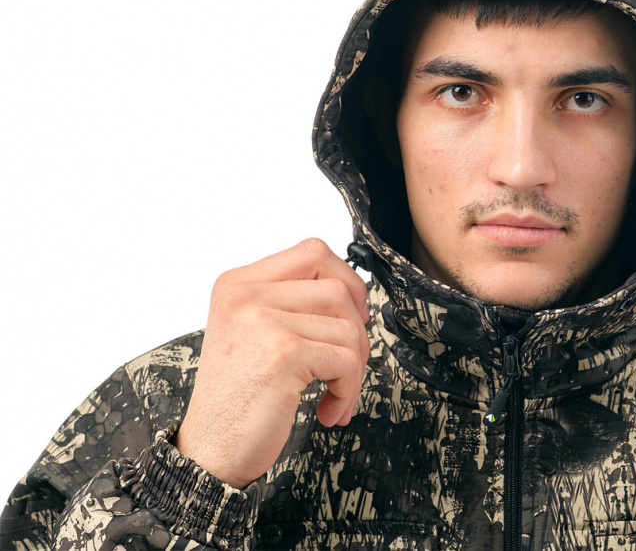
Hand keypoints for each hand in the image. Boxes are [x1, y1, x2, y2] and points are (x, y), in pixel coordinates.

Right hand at [175, 238, 369, 488]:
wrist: (208, 452)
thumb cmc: (239, 398)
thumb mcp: (255, 333)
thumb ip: (292, 304)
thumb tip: (353, 292)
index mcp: (238, 283)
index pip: (314, 253)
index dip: (345, 283)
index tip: (348, 319)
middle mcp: (246, 294)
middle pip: (338, 288)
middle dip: (357, 331)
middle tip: (346, 366)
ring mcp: (263, 320)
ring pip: (348, 326)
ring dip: (355, 368)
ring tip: (335, 394)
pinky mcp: (283, 352)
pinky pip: (347, 360)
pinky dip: (348, 389)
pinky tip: (329, 410)